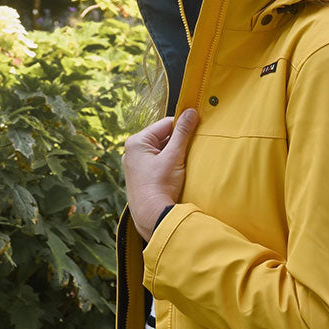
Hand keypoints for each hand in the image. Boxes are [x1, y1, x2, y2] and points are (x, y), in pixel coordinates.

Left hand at [122, 109, 198, 239]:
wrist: (151, 216)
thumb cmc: (160, 186)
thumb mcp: (174, 156)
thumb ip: (183, 132)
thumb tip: (191, 112)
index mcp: (136, 142)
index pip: (165, 124)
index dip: (182, 126)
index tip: (196, 128)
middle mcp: (132, 152)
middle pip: (162, 138)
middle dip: (178, 142)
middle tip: (191, 149)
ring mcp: (135, 165)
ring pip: (160, 151)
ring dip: (174, 154)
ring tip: (183, 163)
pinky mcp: (140, 177)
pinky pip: (157, 163)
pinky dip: (168, 164)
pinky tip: (176, 172)